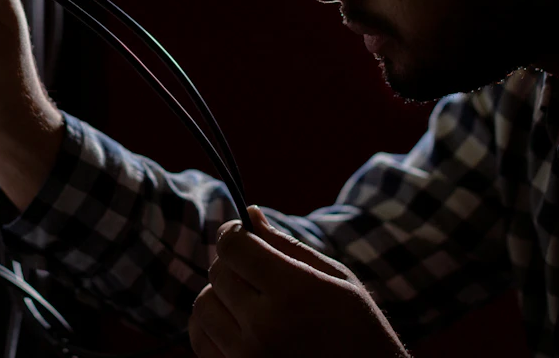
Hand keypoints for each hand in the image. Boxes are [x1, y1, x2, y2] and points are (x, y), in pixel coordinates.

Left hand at [189, 207, 408, 357]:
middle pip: (218, 272)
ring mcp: (246, 356)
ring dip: (220, 295)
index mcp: (293, 292)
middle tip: (256, 272)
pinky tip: (237, 323)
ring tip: (249, 301)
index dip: (235, 233)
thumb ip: (287, 245)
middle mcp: (264, 326)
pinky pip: (200, 338)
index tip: (243, 235)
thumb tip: (249, 214)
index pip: (234, 246)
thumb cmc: (358, 329)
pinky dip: (211, 325)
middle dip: (233, 264)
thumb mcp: (336, 279)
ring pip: (203, 304)